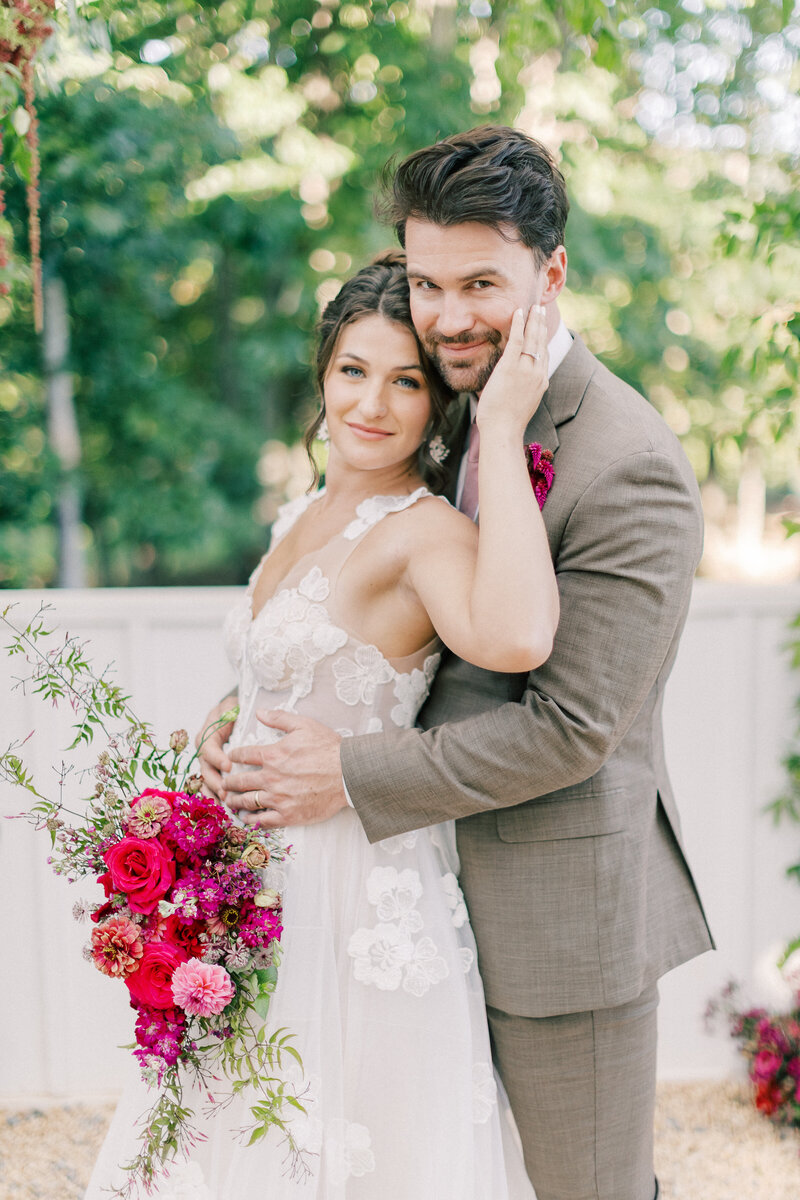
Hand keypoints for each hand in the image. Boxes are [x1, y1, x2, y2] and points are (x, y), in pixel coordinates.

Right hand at [195, 696, 236, 800]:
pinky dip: (218, 796)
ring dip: (215, 793)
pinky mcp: (216, 771)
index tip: (228, 766)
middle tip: (227, 792)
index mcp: (208, 734)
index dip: (217, 757)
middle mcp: (205, 750)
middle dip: (215, 782)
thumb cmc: (235, 710)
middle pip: (206, 768)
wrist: (234, 714)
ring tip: (225, 804)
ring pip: (207, 781)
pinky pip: (213, 786)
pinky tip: (227, 807)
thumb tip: (252, 713)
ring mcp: (209, 763)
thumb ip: (235, 710)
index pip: (208, 747)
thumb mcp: (232, 706)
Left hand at [224, 710, 347, 828]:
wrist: (349, 774)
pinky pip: (262, 820)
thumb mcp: (304, 725)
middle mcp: (271, 777)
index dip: (233, 756)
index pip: (243, 755)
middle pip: (240, 781)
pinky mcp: (288, 815)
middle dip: (229, 782)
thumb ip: (279, 718)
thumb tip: (259, 712)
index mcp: (273, 755)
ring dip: (235, 801)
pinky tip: (247, 818)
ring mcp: (278, 798)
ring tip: (230, 801)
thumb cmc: (329, 748)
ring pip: (247, 802)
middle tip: (224, 783)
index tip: (231, 759)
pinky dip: (251, 820)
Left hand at [476, 306, 548, 437]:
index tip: (543, 326)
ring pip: (533, 338)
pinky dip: (519, 324)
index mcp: (541, 382)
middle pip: (542, 342)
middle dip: (541, 324)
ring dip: (533, 320)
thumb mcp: (521, 403)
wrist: (503, 430)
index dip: (543, 338)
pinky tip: (519, 312)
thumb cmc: (506, 422)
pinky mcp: (511, 368)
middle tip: (541, 308)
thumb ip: (522, 389)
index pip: (545, 354)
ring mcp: (525, 370)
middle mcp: (537, 373)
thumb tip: (514, 384)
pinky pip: (517, 340)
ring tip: (534, 306)